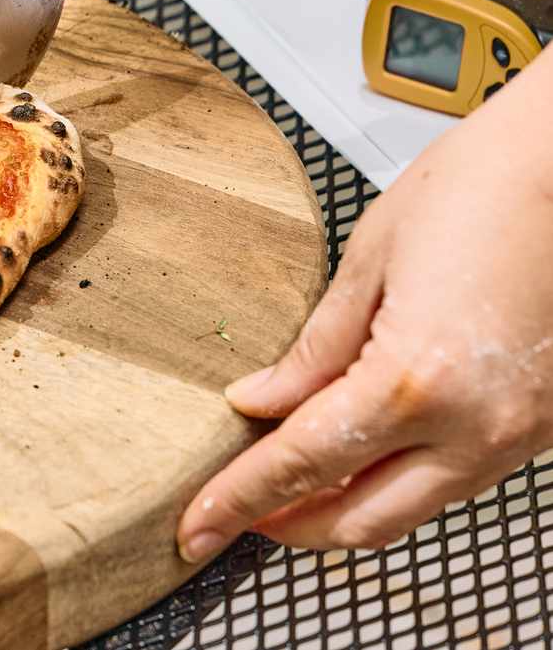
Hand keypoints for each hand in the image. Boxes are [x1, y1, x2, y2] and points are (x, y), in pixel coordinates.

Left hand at [177, 50, 552, 557]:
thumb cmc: (479, 188)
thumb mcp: (367, 262)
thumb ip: (312, 351)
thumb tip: (258, 402)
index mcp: (416, 381)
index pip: (302, 464)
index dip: (238, 500)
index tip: (196, 526)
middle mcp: (476, 426)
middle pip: (360, 518)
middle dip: (288, 524)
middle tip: (232, 511)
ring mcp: (517, 434)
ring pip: (411, 510)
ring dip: (342, 507)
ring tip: (284, 484)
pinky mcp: (538, 426)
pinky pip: (452, 479)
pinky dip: (395, 481)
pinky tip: (357, 454)